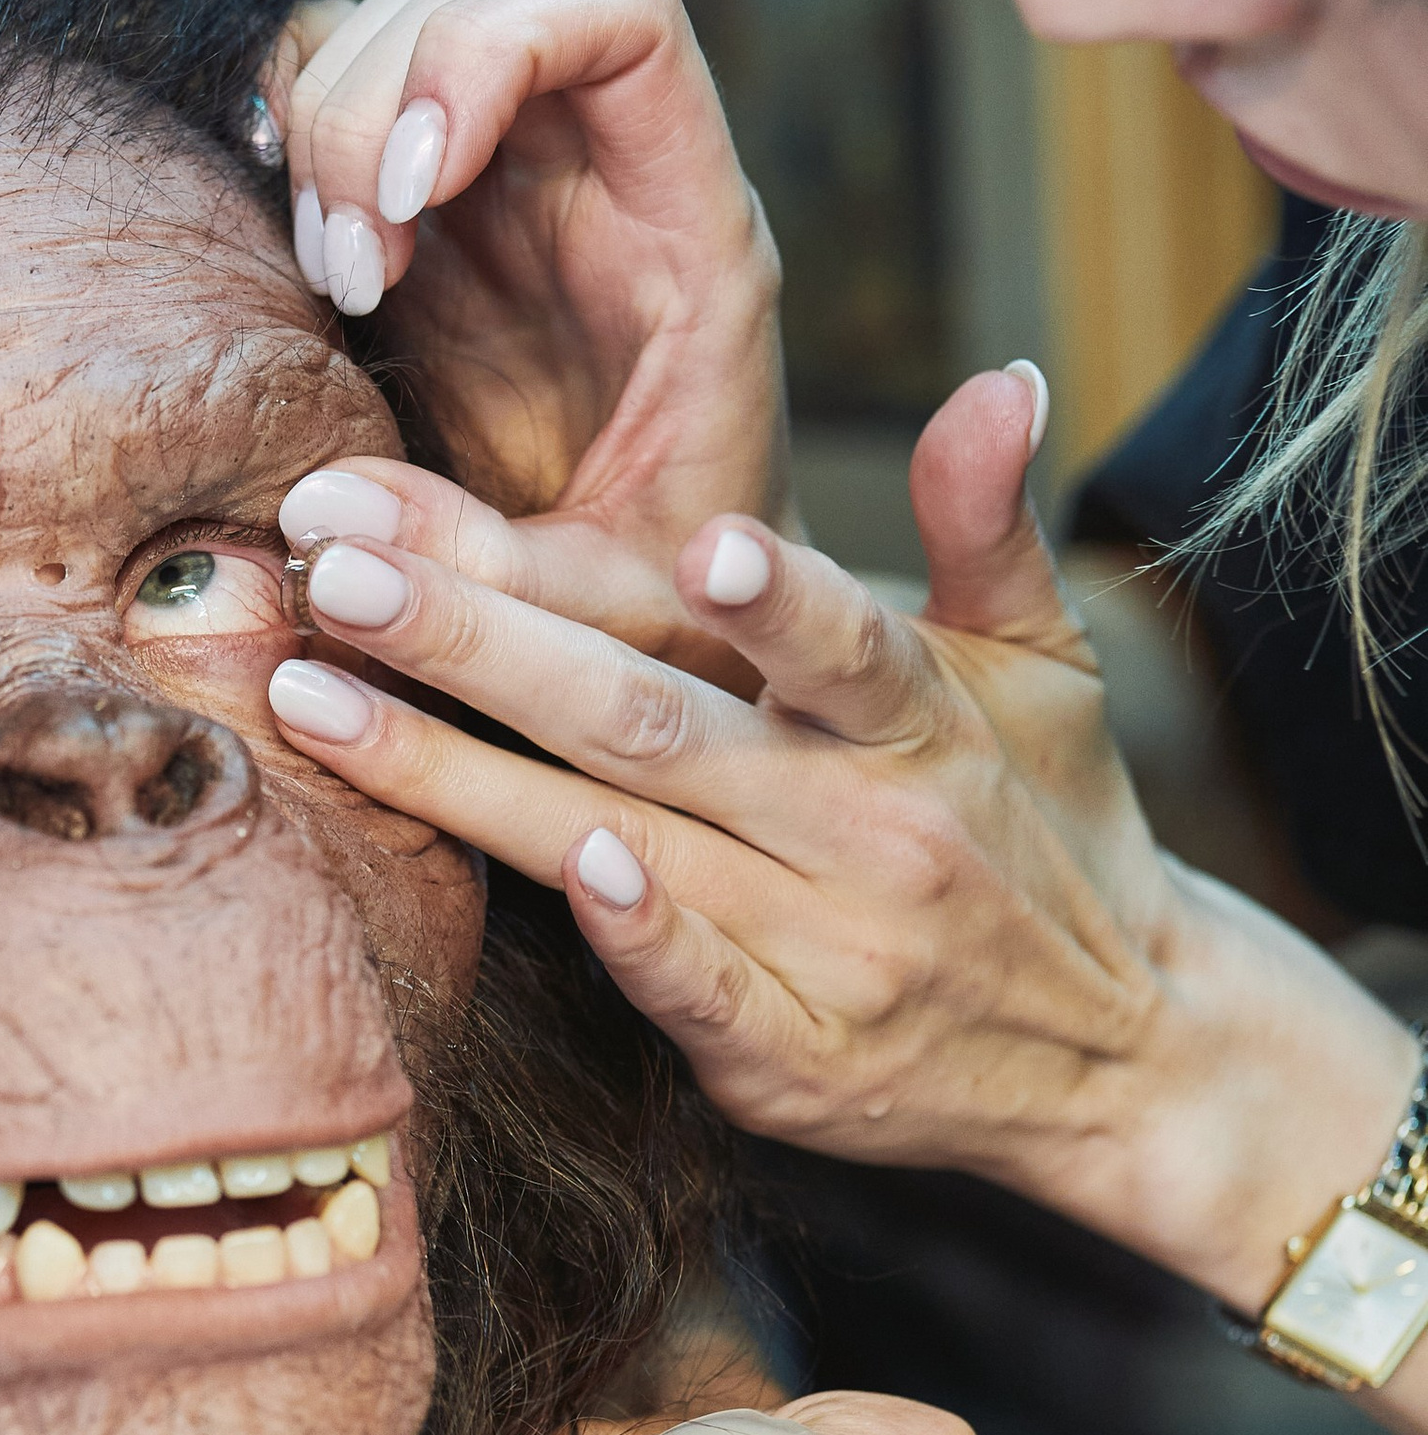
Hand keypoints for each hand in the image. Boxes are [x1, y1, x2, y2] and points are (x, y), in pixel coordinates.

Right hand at [265, 0, 787, 674]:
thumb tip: (322, 525)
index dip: (497, 45)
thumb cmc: (679, 607)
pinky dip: (298, 132)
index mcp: (695, 221)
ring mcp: (522, 162)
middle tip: (352, 279)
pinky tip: (311, 257)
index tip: (414, 191)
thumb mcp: (606, 620)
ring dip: (330, 122)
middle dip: (376, 106)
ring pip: (408, 5)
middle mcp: (612, 156)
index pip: (623, 1)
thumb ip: (483, 577)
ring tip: (337, 284)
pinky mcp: (442, 195)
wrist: (684, 608)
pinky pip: (350, 73)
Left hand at [267, 363, 1419, 1314]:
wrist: (1125, 1052)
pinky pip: (690, 994)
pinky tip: (549, 870)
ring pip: (618, 840)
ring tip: (310, 696)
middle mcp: (868, 828)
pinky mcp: (786, 1057)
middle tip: (337, 568)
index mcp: (921, 721)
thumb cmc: (1049, 824)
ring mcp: (824, 948)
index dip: (777, 599)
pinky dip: (628, 938)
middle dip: (481, 643)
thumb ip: (986, 525)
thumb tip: (999, 377)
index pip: (838, 642)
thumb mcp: (1044, 666)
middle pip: (656, 724)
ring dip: (452, 772)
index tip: (703, 542)